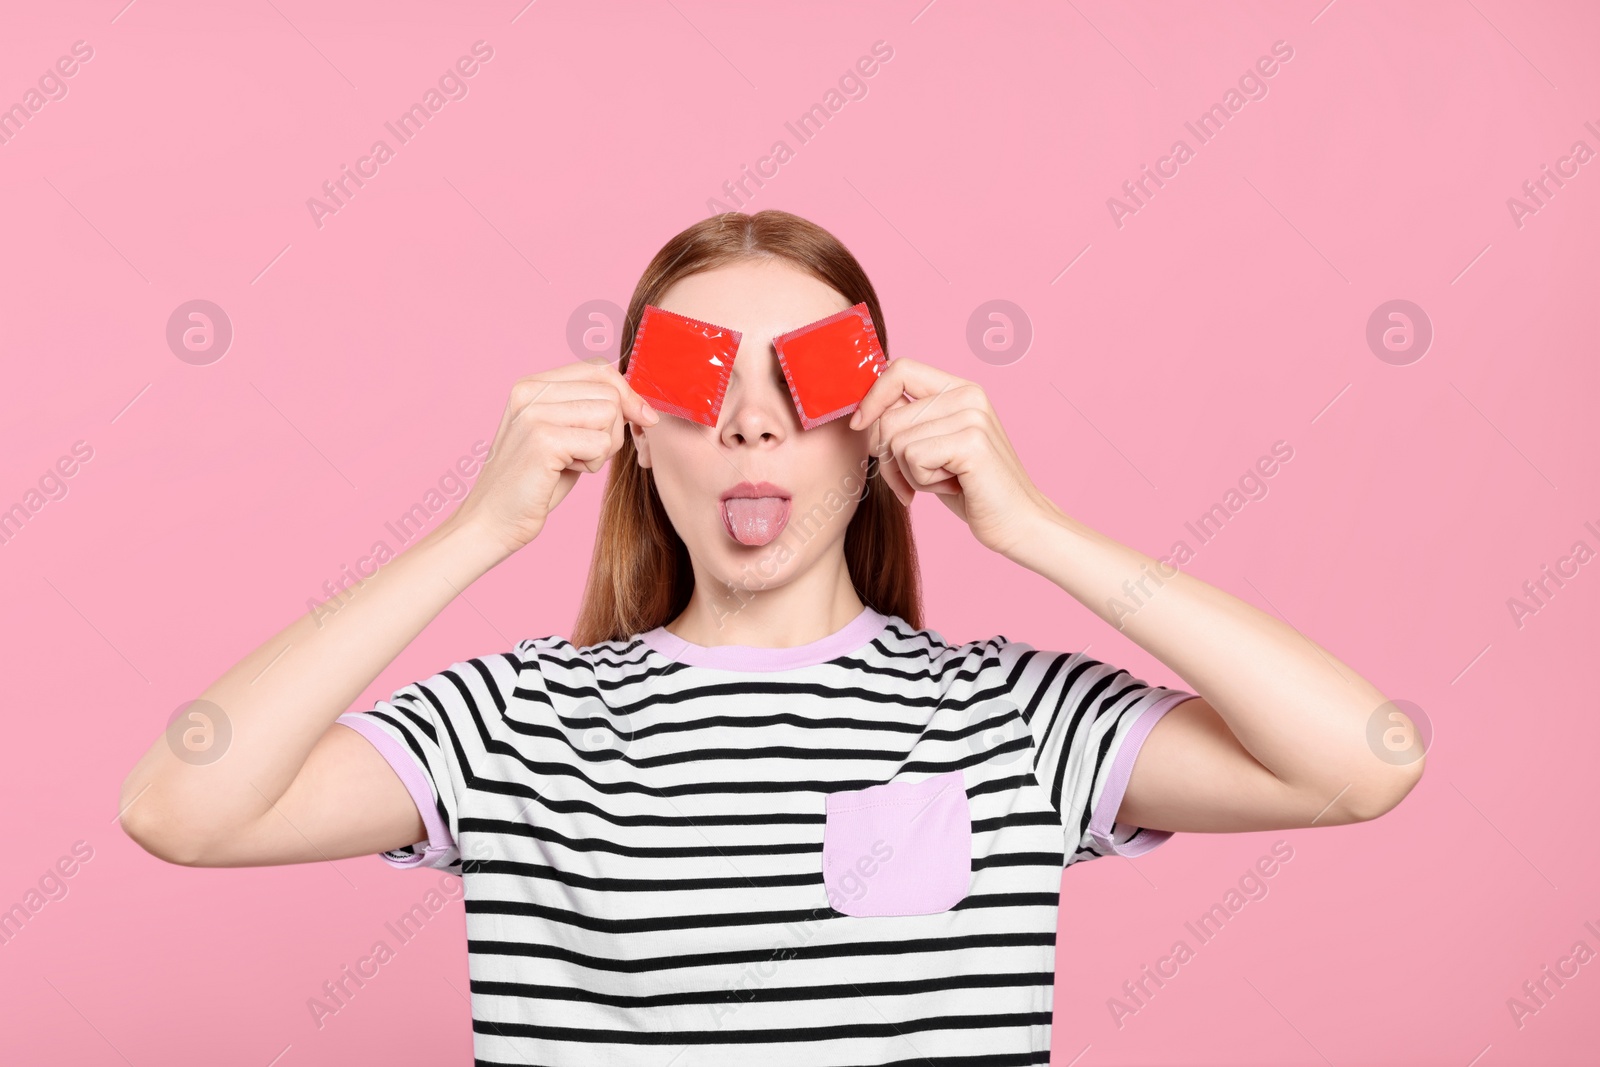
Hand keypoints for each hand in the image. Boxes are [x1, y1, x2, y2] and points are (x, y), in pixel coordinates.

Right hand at [452, 360, 657, 553]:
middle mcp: (530, 391)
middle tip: (586, 454)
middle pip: (609, 391)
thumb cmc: (534, 483)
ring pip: (609, 414)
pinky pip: (600, 443)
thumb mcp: (564, 436)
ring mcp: (534, 413)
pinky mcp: (543, 440)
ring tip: (572, 463)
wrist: (493, 520)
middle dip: (614, 428)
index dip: (627, 393)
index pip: (597, 368)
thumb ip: (589, 412)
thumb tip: (640, 404)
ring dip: (603, 448)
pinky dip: (593, 464)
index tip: (641, 418)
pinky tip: (564, 473)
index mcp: (532, 385)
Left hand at [849, 358, 1059, 556]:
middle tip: (917, 480)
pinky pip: (912, 458)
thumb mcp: (934, 448)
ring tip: (945, 480)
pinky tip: (954, 486)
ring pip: (896, 441)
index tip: (860, 425)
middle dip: (889, 458)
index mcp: (960, 388)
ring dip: (909, 474)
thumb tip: (861, 415)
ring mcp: (972, 416)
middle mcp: (968, 394)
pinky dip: (922, 482)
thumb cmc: (971, 489)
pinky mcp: (972, 442)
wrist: (1017, 522)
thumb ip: (907, 423)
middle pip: (889, 416)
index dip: (872, 397)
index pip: (899, 369)